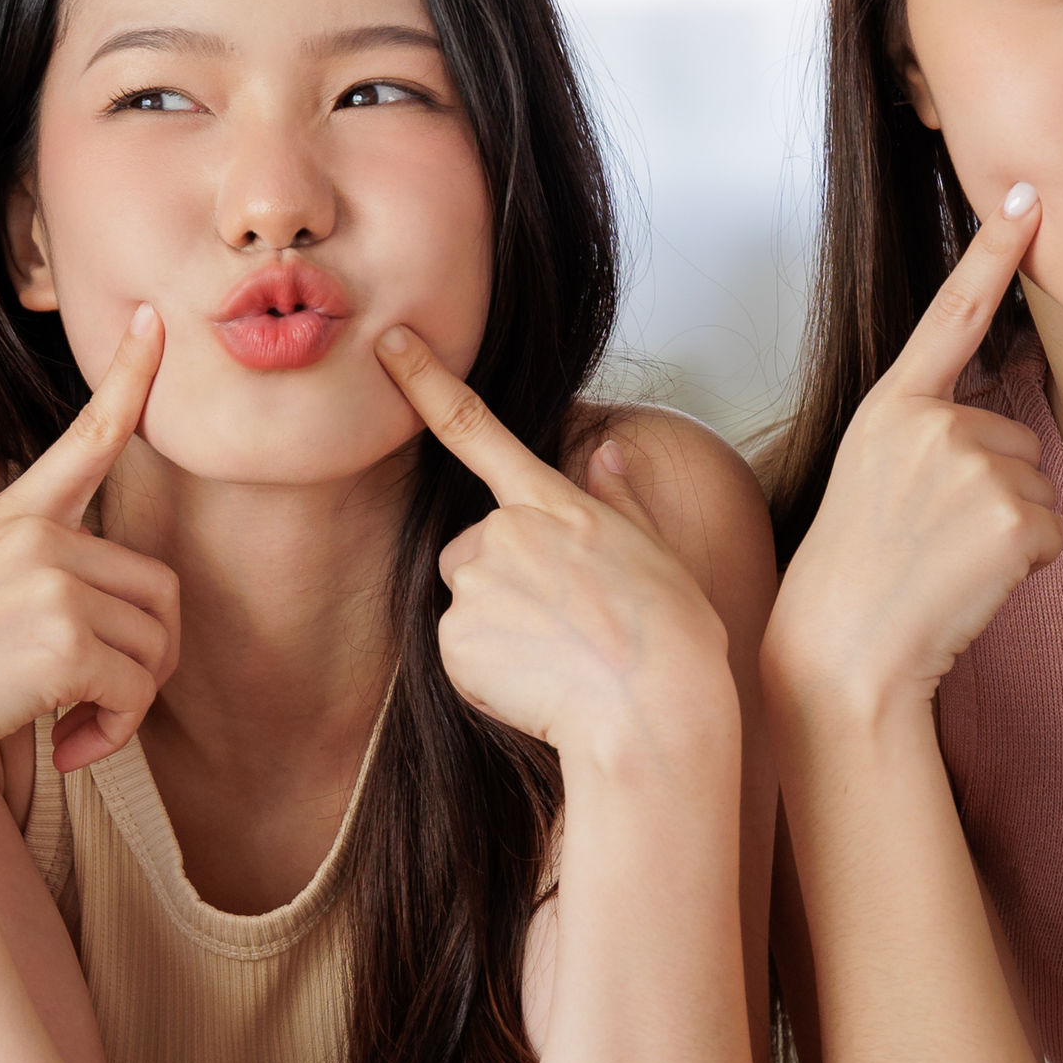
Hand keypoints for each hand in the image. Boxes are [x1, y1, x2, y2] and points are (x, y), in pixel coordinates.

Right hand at [0, 306, 180, 780]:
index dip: (132, 378)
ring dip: (127, 705)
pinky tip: (67, 748)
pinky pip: (137, 689)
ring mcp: (51, 577)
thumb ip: (42, 579)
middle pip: (159, 592)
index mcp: (15, 518)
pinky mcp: (64, 635)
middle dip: (146, 660)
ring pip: (155, 645)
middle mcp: (37, 534)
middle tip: (100, 707)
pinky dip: (114, 732)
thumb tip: (132, 617)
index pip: (87, 437)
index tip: (155, 323)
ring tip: (73, 729)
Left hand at [375, 327, 730, 767]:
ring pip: (468, 598)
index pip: (477, 427)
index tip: (391, 343)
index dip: (426, 381)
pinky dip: (487, 670)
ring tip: (558, 658)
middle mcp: (504, 532)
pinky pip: (459, 650)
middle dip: (503, 577)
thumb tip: (606, 455)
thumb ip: (620, 502)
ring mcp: (474, 584)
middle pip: (473, 545)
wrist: (651, 718)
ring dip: (498, 624)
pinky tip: (537, 685)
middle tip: (564, 623)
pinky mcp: (454, 640)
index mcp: (554, 503)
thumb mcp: (659, 555)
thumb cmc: (672, 640)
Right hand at [761, 181, 1061, 734]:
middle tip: (929, 537)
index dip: (992, 253)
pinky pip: (1050, 529)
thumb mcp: (874, 473)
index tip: (1025, 198)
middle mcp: (931, 423)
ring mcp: (973, 466)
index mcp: (891, 405)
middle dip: (991, 487)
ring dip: (1007, 528)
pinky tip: (970, 579)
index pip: (951, 313)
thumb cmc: (857, 570)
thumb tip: (998, 435)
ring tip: (944, 559)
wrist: (843, 647)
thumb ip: (928, 433)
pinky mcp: (1014, 516)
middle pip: (1012, 435)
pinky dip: (1024, 563)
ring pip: (1035, 484)